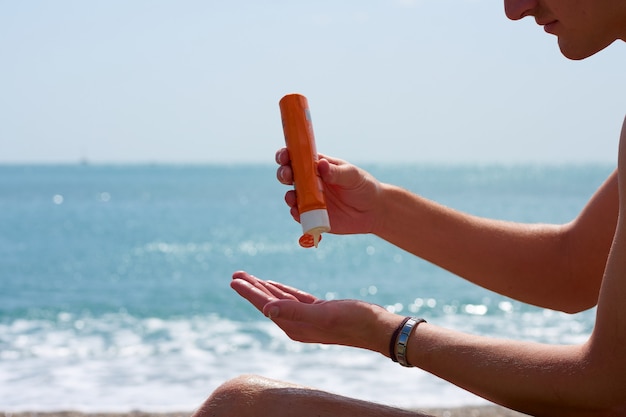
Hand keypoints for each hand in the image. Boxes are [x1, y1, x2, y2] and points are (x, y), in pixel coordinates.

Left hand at [230, 271, 398, 354]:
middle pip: (268, 302)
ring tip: (249, 277)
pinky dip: (282, 290)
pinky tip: (274, 285)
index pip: (266, 305)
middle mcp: (297, 324)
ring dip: (264, 287)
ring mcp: (308, 318)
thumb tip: (266, 309)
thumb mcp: (323, 315)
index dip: (249, 292)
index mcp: (295, 326)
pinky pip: (294, 299)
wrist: (378, 328)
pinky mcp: (319, 311)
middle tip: (236, 274)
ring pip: (279, 299)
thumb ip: (294, 312)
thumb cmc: (354, 322)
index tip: (234, 280)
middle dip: (252, 288)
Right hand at [275, 148, 383, 234]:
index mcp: (318, 166)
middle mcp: (310, 181)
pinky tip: (299, 212)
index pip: (297, 157)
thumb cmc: (363, 187)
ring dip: (289, 196)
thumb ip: (336, 172)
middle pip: (289, 175)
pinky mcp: (313, 215)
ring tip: (293, 198)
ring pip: (291, 195)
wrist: (373, 211)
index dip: (286, 155)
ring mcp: (310, 199)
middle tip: (288, 176)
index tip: (284, 156)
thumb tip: (320, 164)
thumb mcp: (353, 176)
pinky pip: (299, 214)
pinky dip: (296, 213)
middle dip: (283, 173)